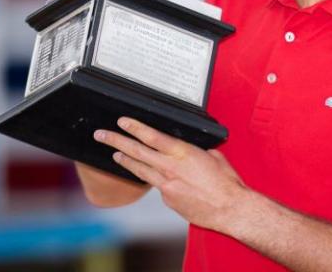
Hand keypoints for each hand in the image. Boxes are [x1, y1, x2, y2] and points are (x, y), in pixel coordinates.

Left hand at [94, 117, 247, 233]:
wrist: (230, 209)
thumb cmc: (226, 183)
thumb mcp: (213, 156)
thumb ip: (195, 151)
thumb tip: (188, 150)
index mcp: (182, 153)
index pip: (151, 136)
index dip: (134, 127)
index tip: (121, 121)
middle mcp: (170, 168)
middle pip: (136, 151)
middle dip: (116, 141)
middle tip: (101, 135)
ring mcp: (166, 185)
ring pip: (139, 169)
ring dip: (125, 160)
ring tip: (114, 154)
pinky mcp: (167, 199)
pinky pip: (156, 185)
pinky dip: (152, 179)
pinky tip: (151, 177)